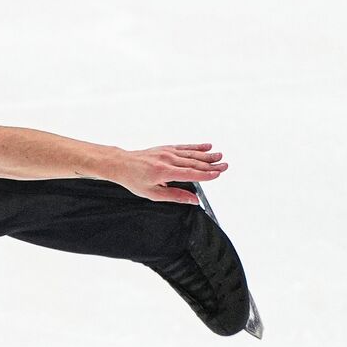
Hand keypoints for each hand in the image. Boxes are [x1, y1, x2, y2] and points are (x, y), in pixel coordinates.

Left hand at [110, 143, 227, 203]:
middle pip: (194, 163)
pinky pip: (184, 147)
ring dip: (207, 155)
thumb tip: (194, 200)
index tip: (218, 174)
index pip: (189, 174)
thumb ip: (175, 196)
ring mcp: (167, 152)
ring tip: (220, 156)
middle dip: (211, 165)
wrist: (121, 164)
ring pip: (191, 154)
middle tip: (225, 165)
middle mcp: (167, 159)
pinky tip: (207, 146)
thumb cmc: (134, 180)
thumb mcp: (152, 194)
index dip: (205, 175)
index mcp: (163, 172)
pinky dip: (196, 146)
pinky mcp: (166, 148)